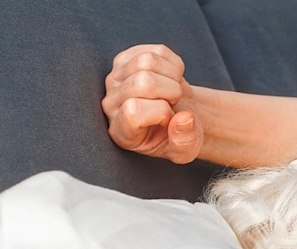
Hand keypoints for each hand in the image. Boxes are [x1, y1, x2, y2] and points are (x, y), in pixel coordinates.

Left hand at [102, 44, 202, 162]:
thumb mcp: (185, 148)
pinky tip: (172, 79)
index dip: (161, 113)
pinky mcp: (126, 58)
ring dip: (172, 75)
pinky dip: (174, 64)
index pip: (133, 111)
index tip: (169, 119)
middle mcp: (110, 104)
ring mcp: (115, 78)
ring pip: (147, 61)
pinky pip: (156, 51)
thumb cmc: (178, 136)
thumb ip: (185, 141)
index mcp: (121, 132)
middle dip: (171, 91)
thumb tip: (184, 118)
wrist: (178, 117)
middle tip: (174, 103)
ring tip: (173, 91)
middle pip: (142, 82)